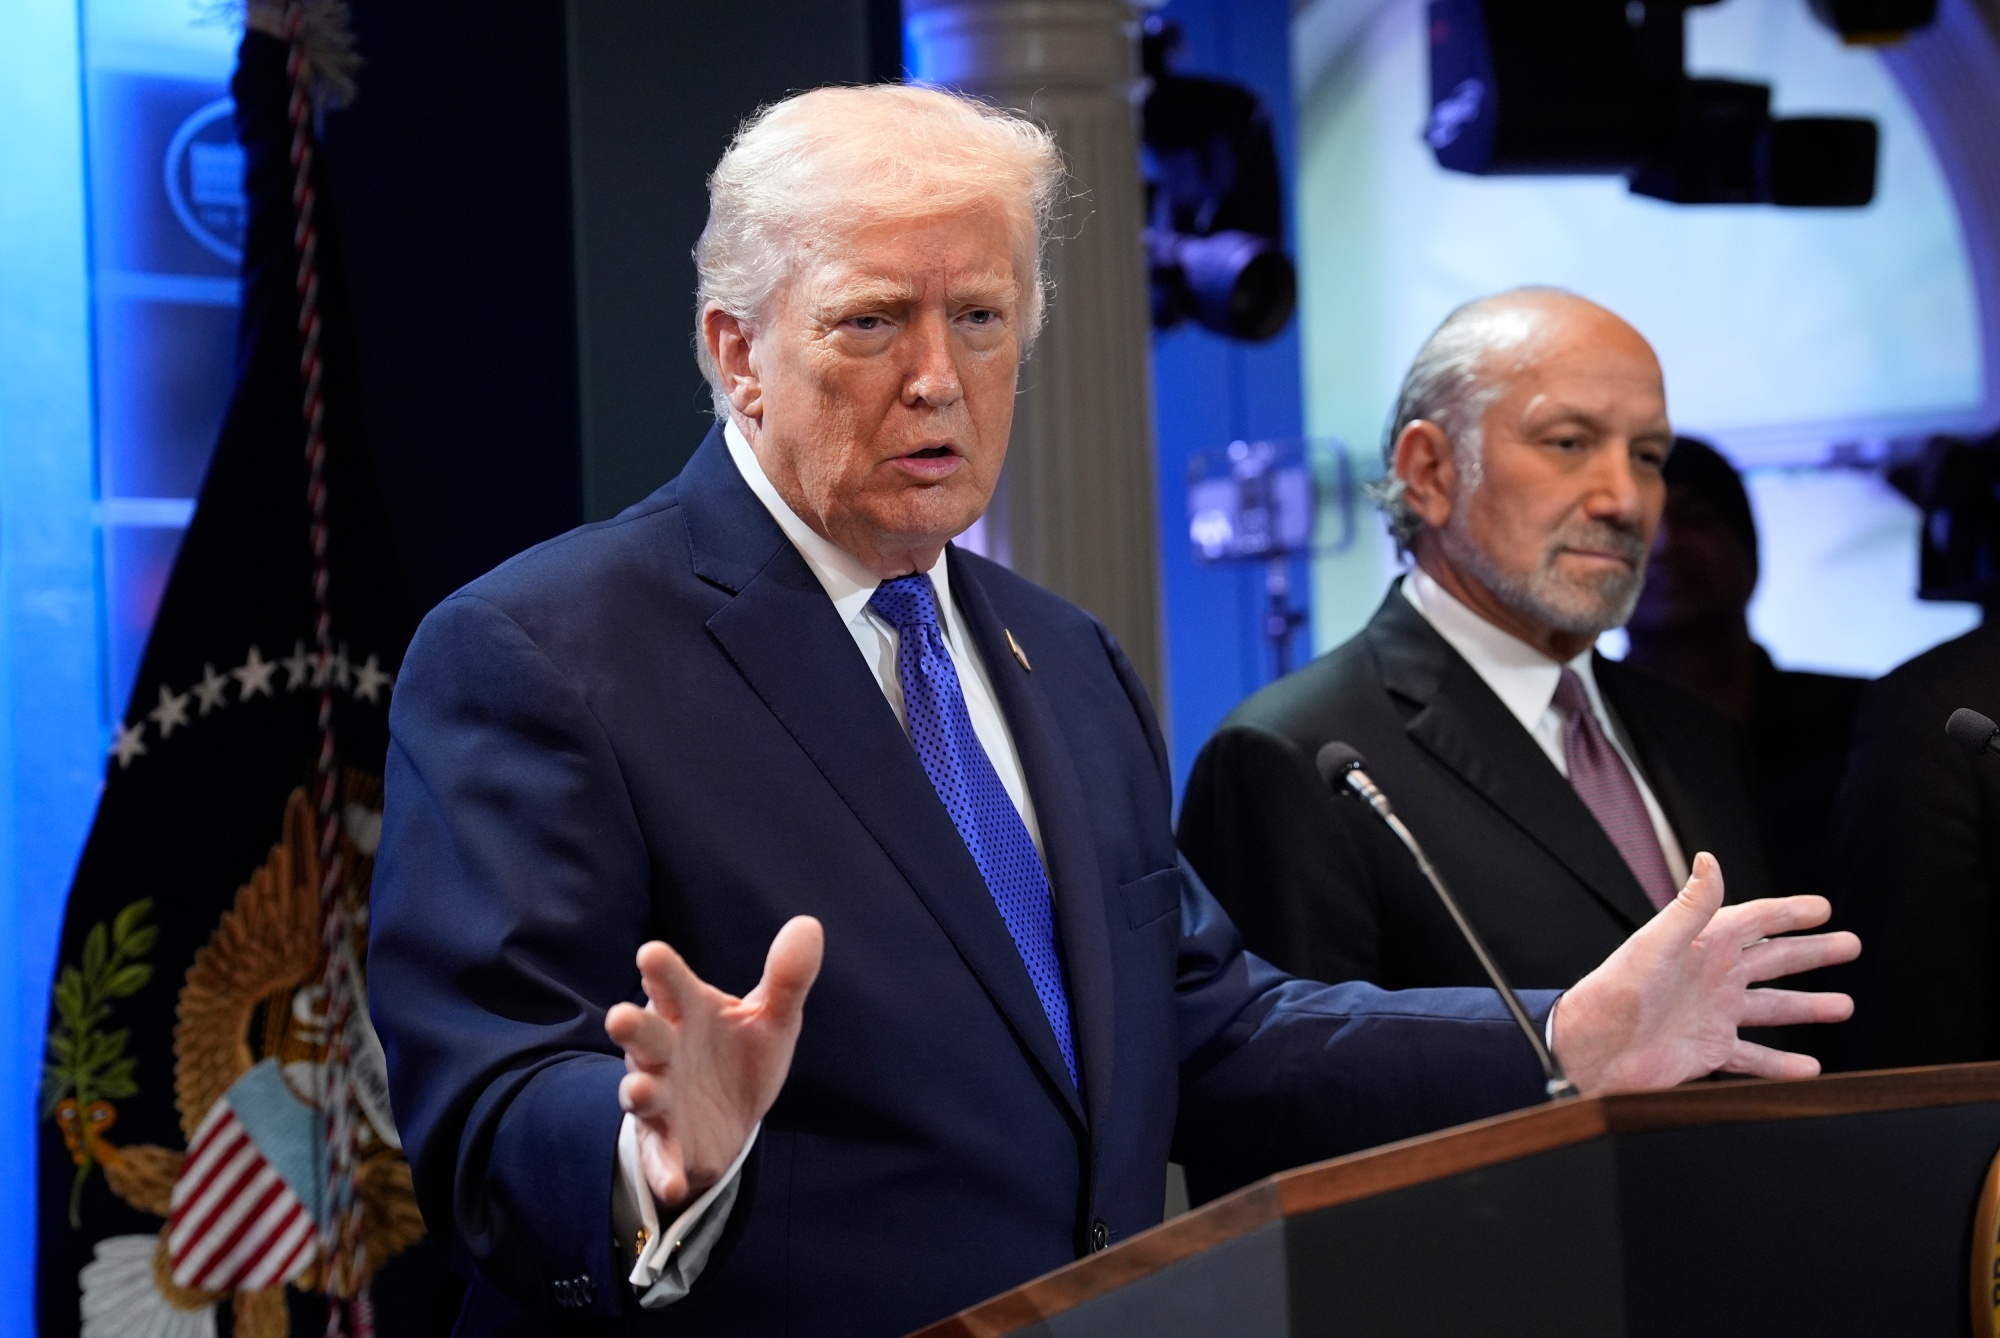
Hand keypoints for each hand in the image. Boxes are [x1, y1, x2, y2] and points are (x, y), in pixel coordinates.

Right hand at [605, 916, 823, 1210]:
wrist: (729, 1123)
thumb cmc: (739, 1057)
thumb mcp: (771, 1020)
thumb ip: (786, 979)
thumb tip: (809, 925)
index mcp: (687, 1012)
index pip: (672, 986)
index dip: (662, 970)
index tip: (651, 953)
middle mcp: (665, 1051)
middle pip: (645, 1036)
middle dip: (633, 1028)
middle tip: (622, 1017)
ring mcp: (661, 1098)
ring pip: (642, 1091)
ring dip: (638, 1092)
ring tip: (638, 1091)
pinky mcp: (666, 1143)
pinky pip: (661, 1157)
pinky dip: (664, 1170)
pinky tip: (674, 1183)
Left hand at [1550, 853, 1859, 1094]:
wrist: (1591, 1049)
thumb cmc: (1614, 991)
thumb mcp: (1656, 942)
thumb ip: (1689, 906)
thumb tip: (1709, 859)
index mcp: (1703, 945)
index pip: (1756, 921)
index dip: (1789, 913)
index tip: (1823, 908)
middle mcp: (1713, 977)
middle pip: (1774, 960)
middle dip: (1812, 953)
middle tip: (1850, 945)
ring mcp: (1713, 1015)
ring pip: (1772, 1009)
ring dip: (1807, 1008)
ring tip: (1843, 1006)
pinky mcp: (1709, 1051)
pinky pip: (1755, 1058)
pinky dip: (1783, 1065)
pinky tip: (1810, 1068)